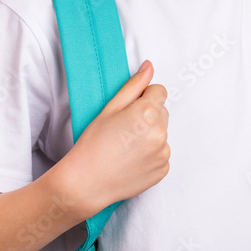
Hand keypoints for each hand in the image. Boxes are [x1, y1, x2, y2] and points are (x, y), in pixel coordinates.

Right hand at [61, 60, 169, 212]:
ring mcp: (163, 152)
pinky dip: (151, 154)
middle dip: (148, 115)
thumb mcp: (110, 109)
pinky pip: (162, 153)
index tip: (130, 108)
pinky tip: (131, 159)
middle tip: (124, 128)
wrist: (86, 182)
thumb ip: (134, 85)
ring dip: (150, 135)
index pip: (160, 91)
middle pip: (162, 112)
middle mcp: (160, 133)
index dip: (144, 96)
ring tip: (126, 145)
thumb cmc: (93, 144)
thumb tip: (149, 67)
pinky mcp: (163, 169)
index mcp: (148, 113)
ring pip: (162, 133)